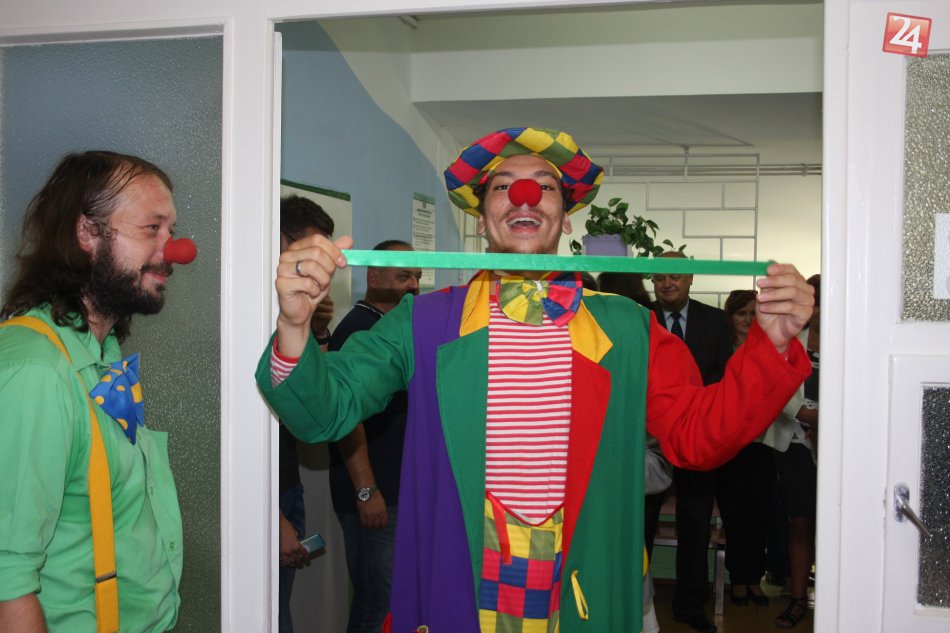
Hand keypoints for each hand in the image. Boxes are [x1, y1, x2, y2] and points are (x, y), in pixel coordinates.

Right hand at [275, 235, 351, 356]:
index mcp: (297, 248)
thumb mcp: (327, 269)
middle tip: (328, 278)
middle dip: (329, 267)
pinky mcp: (282, 283)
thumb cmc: (311, 289)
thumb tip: (348, 240)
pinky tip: (311, 293)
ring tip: (319, 286)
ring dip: (323, 280)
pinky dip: (315, 290)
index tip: (343, 262)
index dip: (333, 250)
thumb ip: (335, 254)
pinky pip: (307, 283)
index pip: (317, 239)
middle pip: (316, 252)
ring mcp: (283, 269)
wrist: (300, 311)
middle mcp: (288, 256)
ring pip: (312, 266)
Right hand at [279, 512, 309, 568]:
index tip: (308, 560)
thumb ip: (297, 538)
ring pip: (290, 563)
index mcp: (296, 545)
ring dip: (293, 565)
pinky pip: (282, 561)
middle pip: (298, 560)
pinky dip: (285, 563)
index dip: (307, 558)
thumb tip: (298, 541)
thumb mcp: (294, 532)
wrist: (275, 526)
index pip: (304, 554)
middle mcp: (291, 550)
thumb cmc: (285, 527)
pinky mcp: (278, 553)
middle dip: (301, 563)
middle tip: (302, 564)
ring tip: (295, 565)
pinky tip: (286, 563)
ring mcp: (284, 553)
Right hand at [357, 491, 387, 528]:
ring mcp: (370, 516)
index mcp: (383, 512)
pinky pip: (364, 524)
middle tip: (374, 524)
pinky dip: (364, 525)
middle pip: (377, 526)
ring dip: (369, 526)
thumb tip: (381, 517)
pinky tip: (364, 523)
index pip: (384, 523)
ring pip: (370, 526)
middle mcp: (377, 515)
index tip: (380, 525)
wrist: (368, 492)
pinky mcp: (363, 515)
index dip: (382, 525)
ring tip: (368, 524)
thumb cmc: (375, 495)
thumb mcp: (382, 504)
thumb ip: (382, 511)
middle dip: (375, 526)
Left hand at [755, 263, 814, 353]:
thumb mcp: (765, 293)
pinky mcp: (806, 313)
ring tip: (759, 298)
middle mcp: (805, 290)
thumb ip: (769, 280)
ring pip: (792, 292)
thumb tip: (770, 263)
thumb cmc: (770, 310)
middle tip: (759, 283)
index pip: (792, 270)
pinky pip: (791, 307)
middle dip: (774, 281)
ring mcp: (807, 301)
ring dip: (773, 294)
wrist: (770, 330)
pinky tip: (764, 308)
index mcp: (796, 282)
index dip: (780, 268)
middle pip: (793, 280)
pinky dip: (775, 306)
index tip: (767, 270)